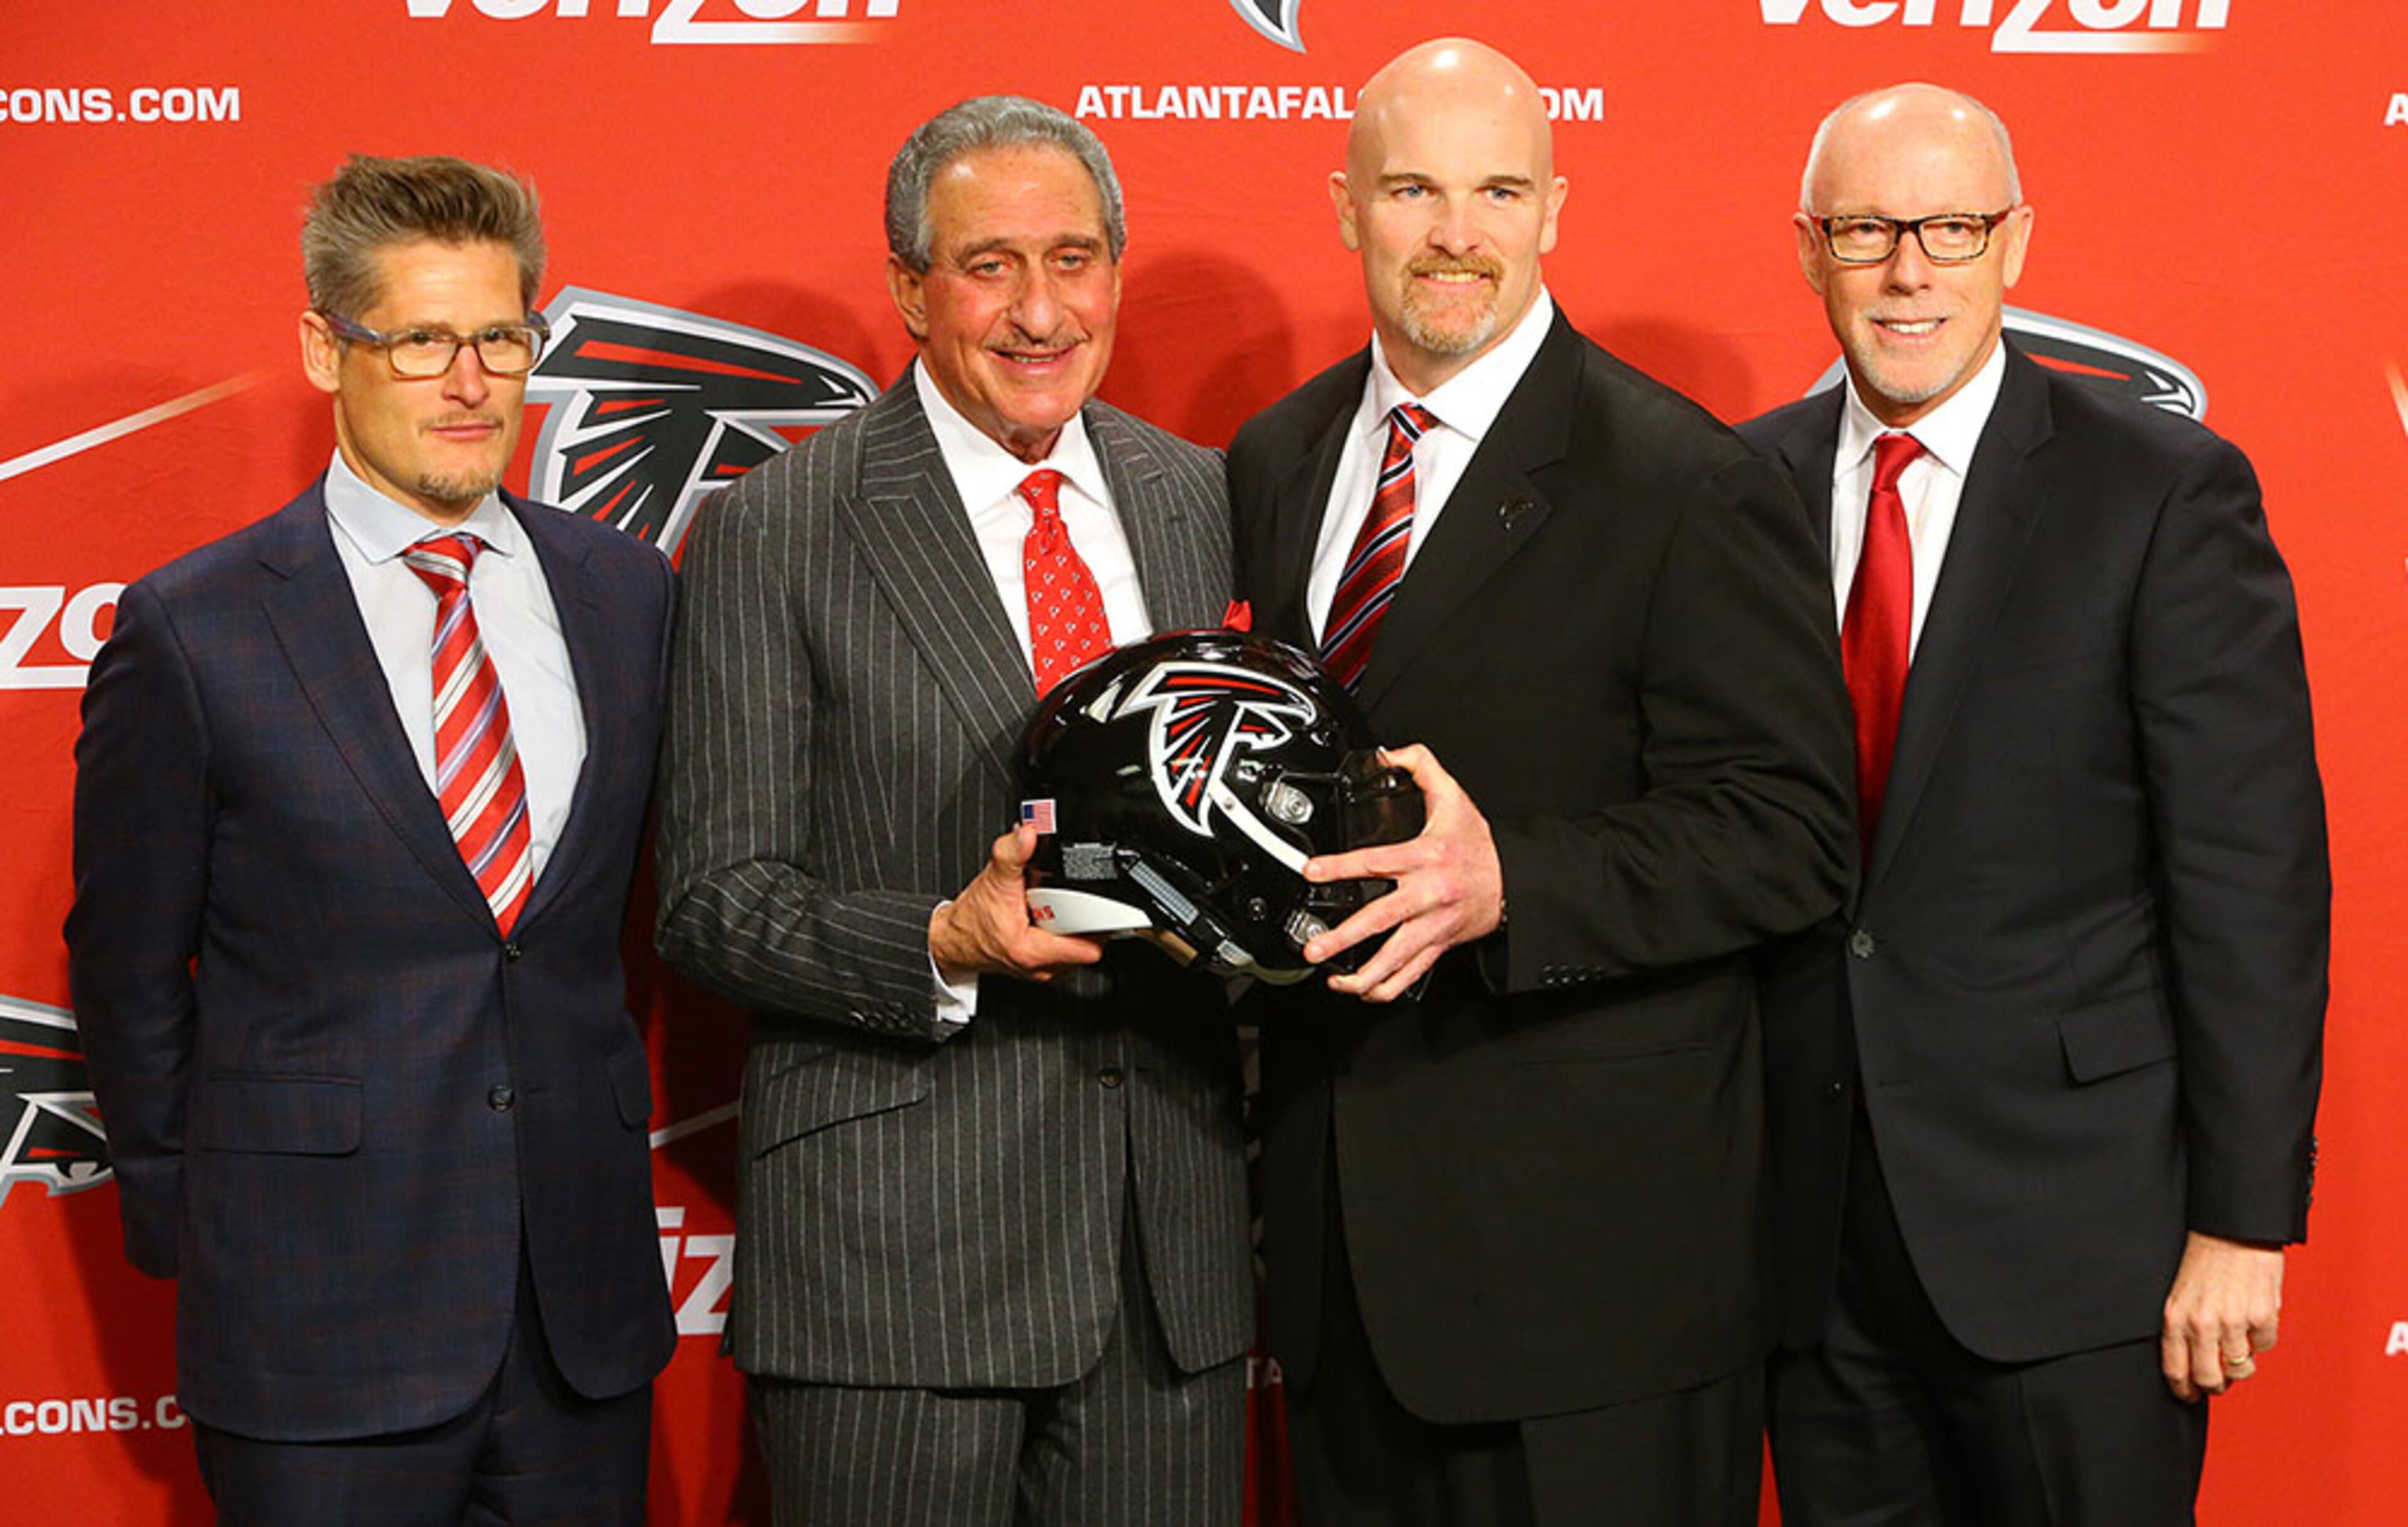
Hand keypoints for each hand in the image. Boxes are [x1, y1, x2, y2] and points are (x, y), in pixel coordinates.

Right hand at [928, 824, 1102, 983]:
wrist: (952, 939)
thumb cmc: (970, 919)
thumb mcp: (992, 880)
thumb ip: (1012, 854)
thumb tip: (1028, 835)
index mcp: (1031, 952)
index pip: (1088, 948)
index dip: (1099, 925)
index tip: (1100, 907)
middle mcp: (1040, 968)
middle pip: (1087, 944)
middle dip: (1084, 919)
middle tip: (1069, 899)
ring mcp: (1041, 970)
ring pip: (1077, 948)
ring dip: (1073, 926)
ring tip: (1056, 908)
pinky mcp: (1039, 966)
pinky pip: (1065, 950)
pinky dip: (1063, 932)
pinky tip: (1050, 917)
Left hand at [1299, 743, 1502, 1002]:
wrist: (1516, 881)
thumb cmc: (1481, 845)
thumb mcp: (1454, 796)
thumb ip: (1422, 766)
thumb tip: (1391, 754)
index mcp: (1426, 857)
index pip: (1376, 862)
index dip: (1340, 867)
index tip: (1311, 872)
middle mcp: (1427, 895)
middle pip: (1380, 920)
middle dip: (1343, 937)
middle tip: (1314, 946)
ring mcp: (1432, 926)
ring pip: (1395, 959)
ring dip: (1361, 975)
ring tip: (1332, 979)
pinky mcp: (1438, 946)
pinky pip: (1410, 976)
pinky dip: (1384, 988)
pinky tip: (1359, 989)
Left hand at [2160, 1231, 2283, 1401]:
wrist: (2233, 1230)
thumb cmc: (2205, 1259)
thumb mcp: (2180, 1294)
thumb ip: (2184, 1327)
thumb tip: (2192, 1362)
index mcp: (2175, 1318)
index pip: (2175, 1371)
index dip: (2184, 1390)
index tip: (2189, 1395)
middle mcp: (2202, 1324)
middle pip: (2210, 1380)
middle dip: (2215, 1386)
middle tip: (2218, 1379)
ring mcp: (2234, 1322)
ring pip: (2240, 1369)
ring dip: (2240, 1363)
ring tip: (2237, 1343)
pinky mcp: (2263, 1317)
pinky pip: (2265, 1346)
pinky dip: (2261, 1338)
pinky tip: (2254, 1318)